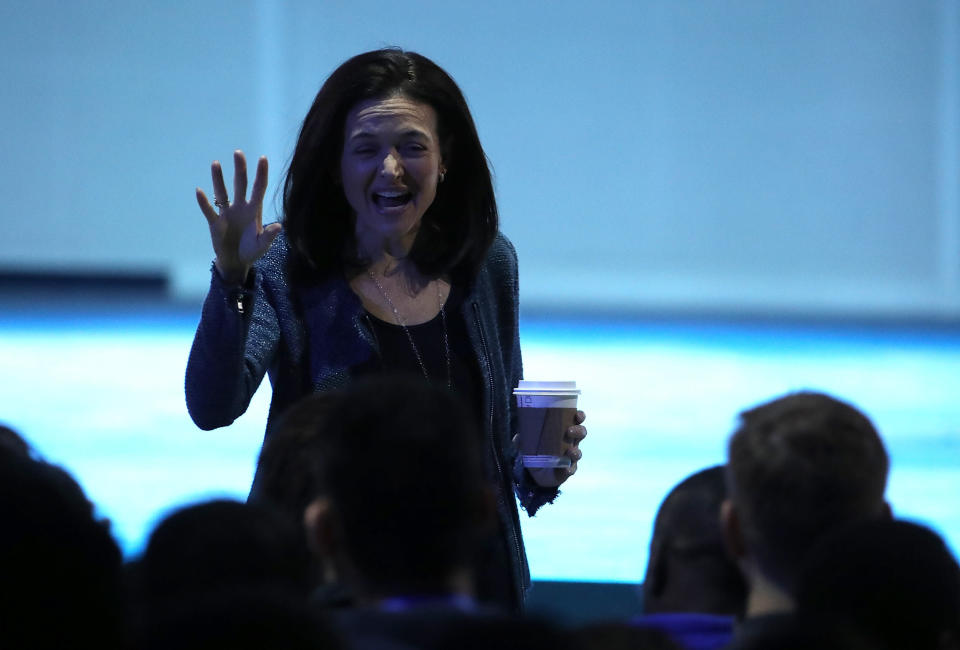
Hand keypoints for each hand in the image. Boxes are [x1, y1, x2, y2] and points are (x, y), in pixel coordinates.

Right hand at [196, 150, 281, 283]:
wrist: (236, 262)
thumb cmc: (251, 251)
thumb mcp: (261, 246)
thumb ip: (269, 236)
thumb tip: (279, 226)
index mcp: (254, 210)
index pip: (259, 188)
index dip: (261, 174)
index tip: (263, 158)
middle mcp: (241, 207)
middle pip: (240, 184)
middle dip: (240, 169)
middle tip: (238, 153)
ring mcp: (227, 213)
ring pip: (222, 192)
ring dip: (218, 179)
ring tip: (216, 163)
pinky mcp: (215, 222)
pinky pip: (209, 210)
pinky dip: (204, 202)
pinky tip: (199, 191)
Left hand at [529, 410, 586, 487]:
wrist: (536, 472)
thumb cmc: (537, 449)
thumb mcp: (528, 441)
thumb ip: (522, 439)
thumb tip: (517, 437)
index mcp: (564, 430)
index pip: (576, 420)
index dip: (579, 416)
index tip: (577, 414)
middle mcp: (571, 442)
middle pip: (581, 433)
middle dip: (579, 431)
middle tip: (569, 431)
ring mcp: (571, 457)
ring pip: (578, 452)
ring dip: (575, 451)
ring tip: (569, 451)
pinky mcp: (568, 470)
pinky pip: (572, 469)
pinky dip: (569, 469)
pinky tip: (565, 468)